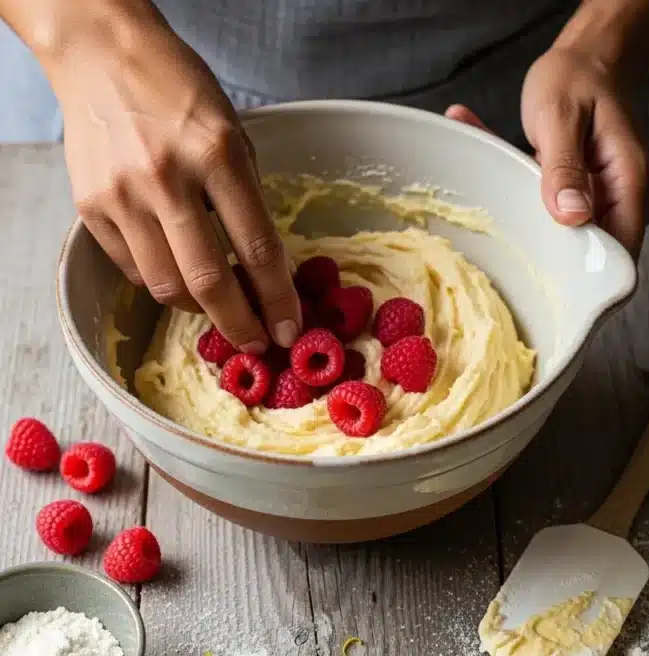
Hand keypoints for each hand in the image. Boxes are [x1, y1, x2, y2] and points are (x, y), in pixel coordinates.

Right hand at [47, 6, 298, 351]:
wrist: (101, 53)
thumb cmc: (177, 90)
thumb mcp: (234, 133)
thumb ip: (247, 201)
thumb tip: (263, 272)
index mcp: (216, 153)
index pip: (257, 248)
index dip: (278, 299)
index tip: (289, 330)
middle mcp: (166, 177)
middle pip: (209, 282)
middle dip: (240, 323)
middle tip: (255, 341)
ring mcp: (123, 195)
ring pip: (167, 287)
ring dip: (199, 307)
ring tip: (216, 303)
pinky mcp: (91, 208)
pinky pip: (134, 270)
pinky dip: (160, 280)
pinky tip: (175, 267)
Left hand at [447, 47, 648, 257]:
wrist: (582, 59)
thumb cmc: (573, 79)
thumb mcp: (559, 117)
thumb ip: (564, 168)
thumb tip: (572, 217)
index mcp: (628, 180)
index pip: (623, 249)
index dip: (591, 275)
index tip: (550, 283)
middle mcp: (625, 196)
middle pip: (597, 251)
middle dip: (554, 255)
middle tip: (511, 244)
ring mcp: (607, 199)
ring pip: (575, 236)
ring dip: (537, 228)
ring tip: (501, 205)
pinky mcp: (587, 198)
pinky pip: (564, 217)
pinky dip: (533, 208)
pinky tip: (502, 189)